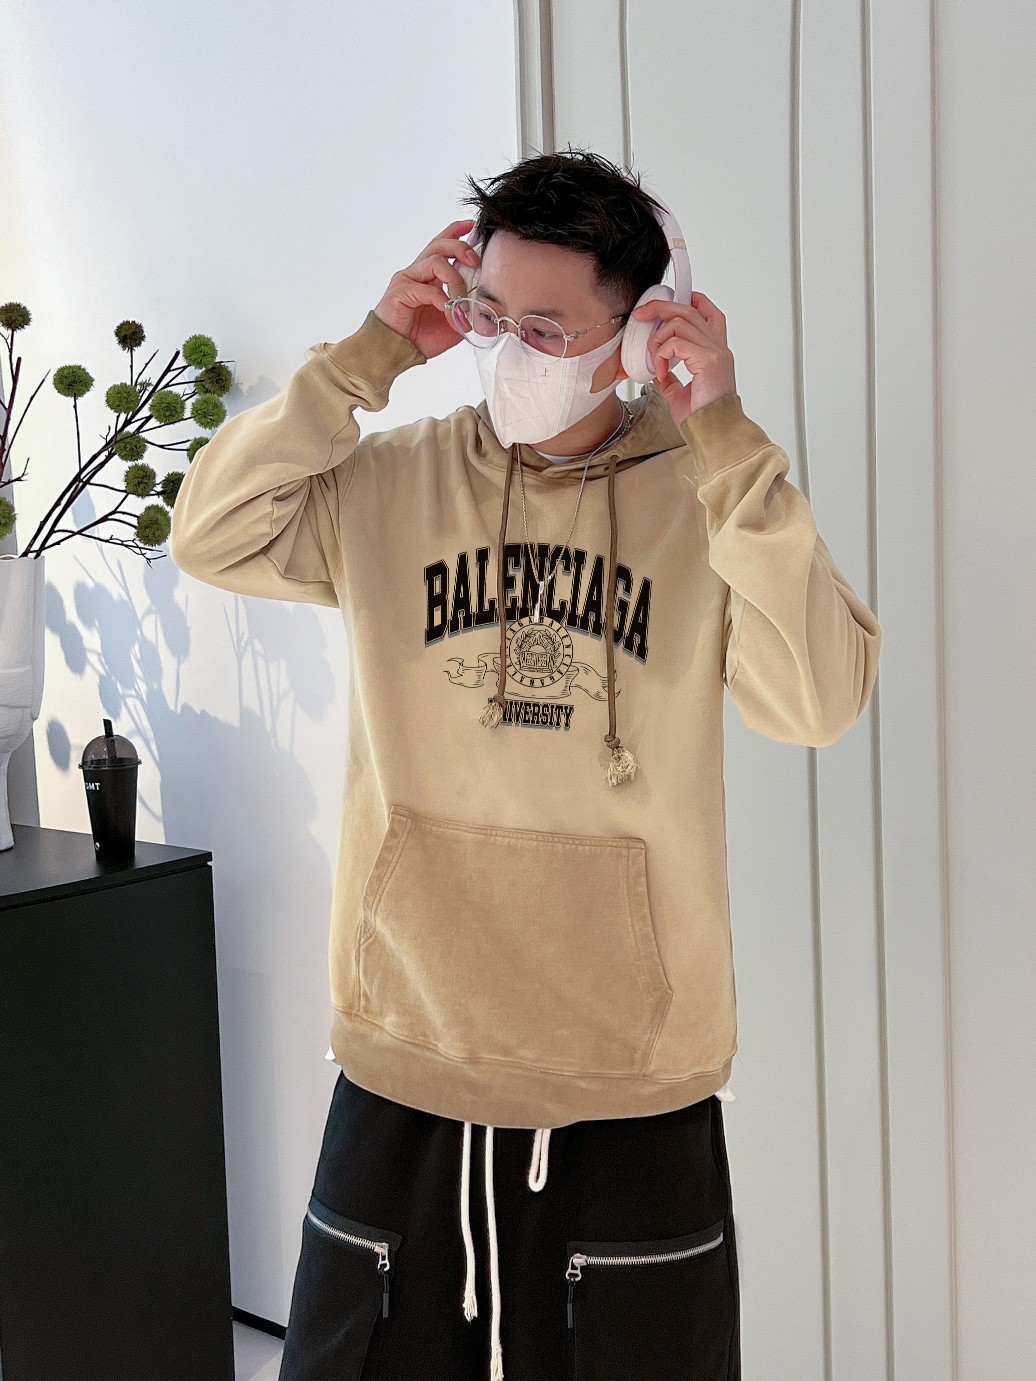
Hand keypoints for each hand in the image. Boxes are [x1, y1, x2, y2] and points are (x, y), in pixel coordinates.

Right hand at [374, 219, 480, 359]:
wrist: (396, 352)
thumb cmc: (419, 337)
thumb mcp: (452, 323)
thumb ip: (466, 311)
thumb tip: (484, 308)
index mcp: (428, 276)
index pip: (441, 244)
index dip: (455, 232)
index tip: (471, 225)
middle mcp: (416, 273)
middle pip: (439, 245)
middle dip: (460, 247)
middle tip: (475, 260)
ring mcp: (407, 280)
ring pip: (435, 261)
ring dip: (455, 279)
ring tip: (460, 300)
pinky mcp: (400, 292)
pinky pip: (427, 289)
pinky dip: (442, 300)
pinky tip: (447, 312)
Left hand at [632, 291, 736, 425]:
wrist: (714, 434)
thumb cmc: (702, 418)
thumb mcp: (680, 395)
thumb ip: (670, 380)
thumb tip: (657, 372)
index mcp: (715, 351)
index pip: (708, 312)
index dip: (689, 300)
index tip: (664, 306)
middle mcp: (718, 347)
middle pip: (689, 309)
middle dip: (660, 307)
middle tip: (640, 315)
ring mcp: (715, 352)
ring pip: (680, 322)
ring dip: (658, 339)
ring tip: (654, 361)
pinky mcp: (708, 360)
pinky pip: (676, 343)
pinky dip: (661, 354)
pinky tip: (660, 371)